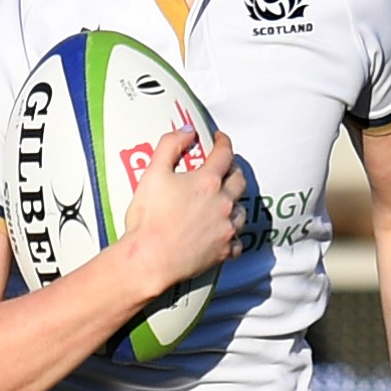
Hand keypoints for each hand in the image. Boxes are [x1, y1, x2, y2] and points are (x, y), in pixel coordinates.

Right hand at [112, 124, 243, 298]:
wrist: (149, 259)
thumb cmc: (148, 220)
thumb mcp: (153, 173)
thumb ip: (170, 145)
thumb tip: (187, 131)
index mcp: (208, 182)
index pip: (224, 154)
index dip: (222, 142)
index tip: (219, 140)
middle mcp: (223, 203)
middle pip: (239, 180)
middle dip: (233, 170)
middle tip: (225, 168)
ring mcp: (226, 228)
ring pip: (241, 210)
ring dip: (235, 201)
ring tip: (225, 200)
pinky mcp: (224, 251)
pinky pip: (238, 240)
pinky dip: (233, 234)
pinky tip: (224, 232)